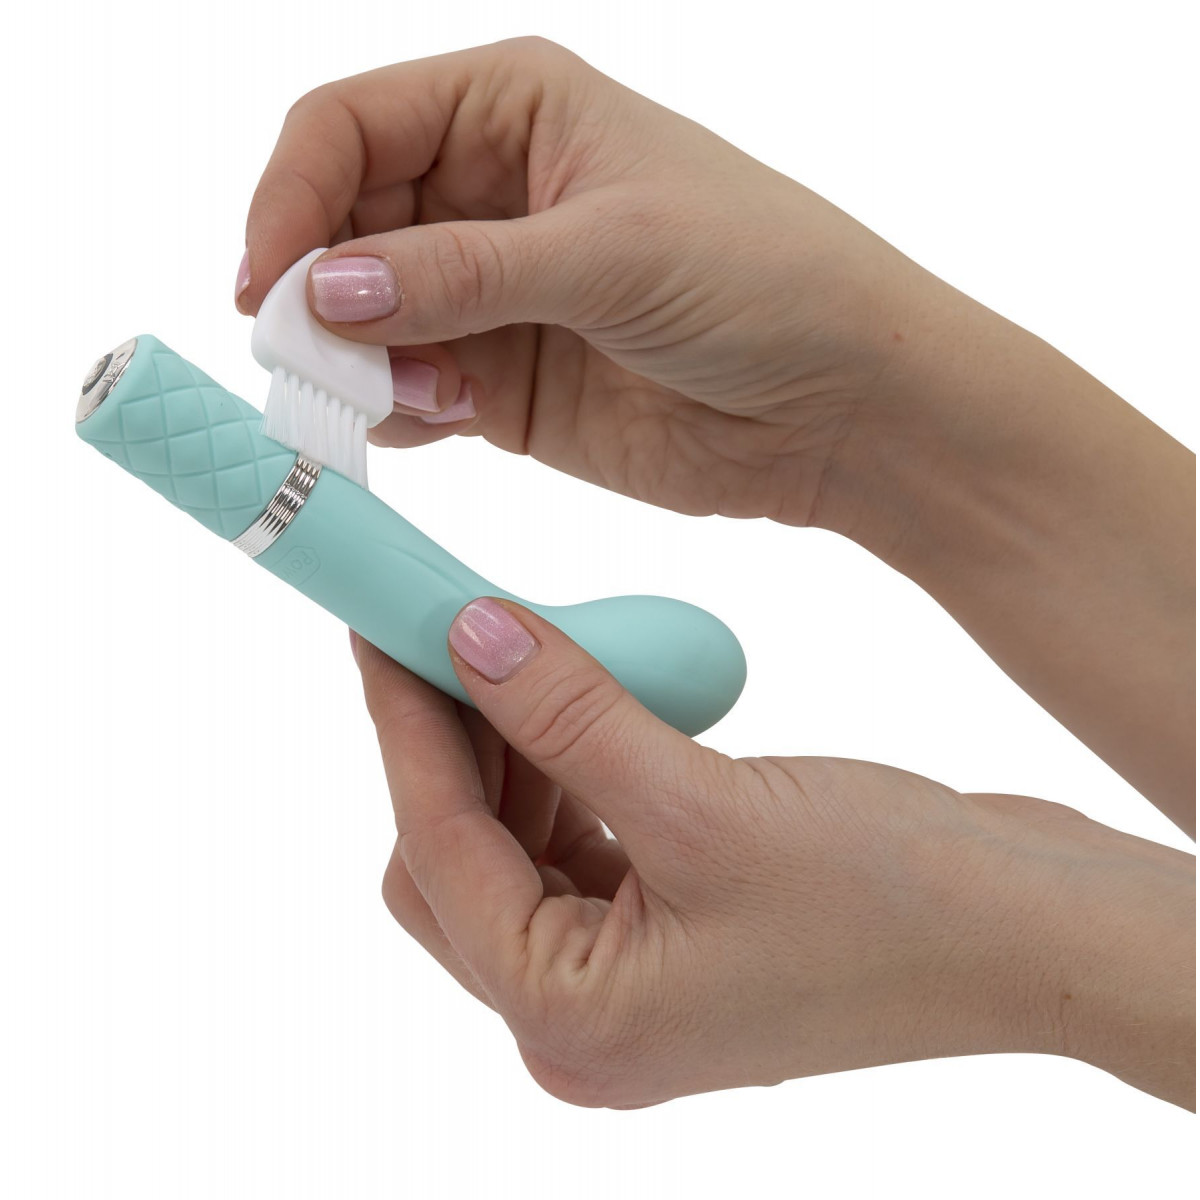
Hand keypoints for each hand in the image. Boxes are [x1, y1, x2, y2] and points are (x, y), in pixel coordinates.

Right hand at [239, 36, 942, 524]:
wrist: (840, 404)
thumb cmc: (766, 279)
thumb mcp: (612, 250)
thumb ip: (462, 273)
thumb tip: (324, 291)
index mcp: (515, 111)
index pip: (351, 126)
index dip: (292, 194)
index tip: (268, 279)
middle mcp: (490, 197)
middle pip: (344, 227)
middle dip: (318, 290)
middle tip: (309, 356)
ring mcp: (494, 298)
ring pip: (368, 319)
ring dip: (353, 361)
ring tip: (393, 397)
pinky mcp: (505, 387)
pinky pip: (411, 392)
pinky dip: (394, 412)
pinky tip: (421, 423)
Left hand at [352, 600, 1195, 1108]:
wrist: (1034, 936)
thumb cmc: (898, 905)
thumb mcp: (708, 803)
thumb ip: (571, 715)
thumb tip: (472, 637)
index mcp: (571, 1020)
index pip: (436, 850)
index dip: (401, 727)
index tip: (381, 627)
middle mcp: (584, 1017)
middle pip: (455, 861)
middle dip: (447, 744)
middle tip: (447, 630)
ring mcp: (629, 982)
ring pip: (512, 848)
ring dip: (509, 749)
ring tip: (524, 652)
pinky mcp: (670, 937)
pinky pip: (576, 845)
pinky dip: (568, 771)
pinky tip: (589, 707)